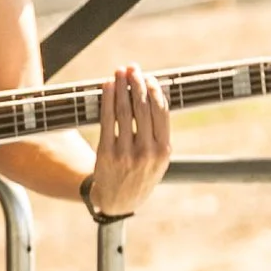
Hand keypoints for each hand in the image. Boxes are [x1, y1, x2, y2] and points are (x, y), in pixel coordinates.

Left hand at [87, 63, 171, 216]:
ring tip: (119, 72)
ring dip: (121, 87)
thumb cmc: (140, 174)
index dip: (154, 90)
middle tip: (132, 68)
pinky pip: (107, 120)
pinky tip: (107, 87)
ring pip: (124, 111)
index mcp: (164, 151)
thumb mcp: (158, 159)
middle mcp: (147, 152)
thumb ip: (159, 132)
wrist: (118, 202)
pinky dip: (107, 100)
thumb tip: (156, 94)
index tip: (148, 77)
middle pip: (143, 108)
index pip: (161, 112)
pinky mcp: (106, 153)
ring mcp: (126, 153)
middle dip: (137, 83)